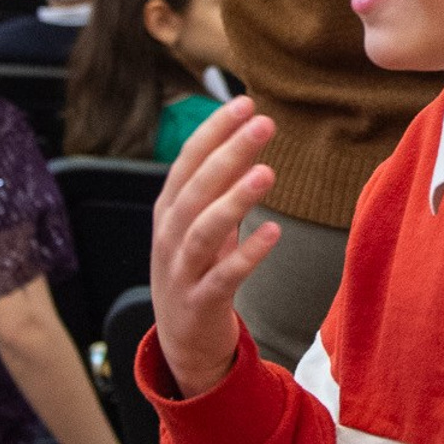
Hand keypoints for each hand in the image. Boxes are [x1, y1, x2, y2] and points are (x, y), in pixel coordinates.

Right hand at [150, 97, 280, 398]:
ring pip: (202, 231)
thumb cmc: (198, 268)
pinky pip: (222, 277)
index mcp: (170, 209)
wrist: (182, 340)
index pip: (188, 160)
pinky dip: (246, 254)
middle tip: (262, 123)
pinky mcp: (200, 303)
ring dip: (234, 200)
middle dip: (227, 153)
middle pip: (195, 188)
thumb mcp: (205, 220)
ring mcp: (180, 271)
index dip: (214, 130)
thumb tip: (248, 132)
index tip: (246, 102)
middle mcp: (170, 236)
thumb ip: (224, 180)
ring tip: (267, 173)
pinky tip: (273, 232)